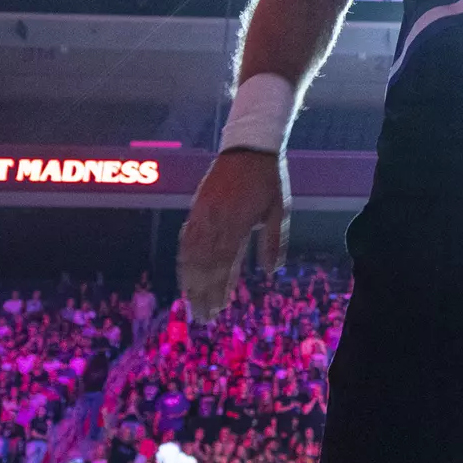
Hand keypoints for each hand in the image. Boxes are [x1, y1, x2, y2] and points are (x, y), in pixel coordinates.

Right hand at [178, 150, 289, 321]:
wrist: (249, 146)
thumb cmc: (268, 179)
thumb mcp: (279, 209)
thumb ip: (274, 241)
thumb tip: (270, 272)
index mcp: (238, 222)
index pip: (225, 263)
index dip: (219, 287)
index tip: (218, 308)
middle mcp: (216, 220)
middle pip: (204, 264)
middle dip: (201, 292)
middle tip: (201, 316)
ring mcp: (203, 213)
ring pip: (190, 253)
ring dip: (189, 280)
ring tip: (190, 301)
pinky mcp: (196, 206)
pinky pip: (185, 237)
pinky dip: (183, 258)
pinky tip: (184, 272)